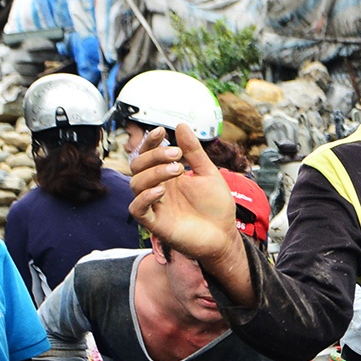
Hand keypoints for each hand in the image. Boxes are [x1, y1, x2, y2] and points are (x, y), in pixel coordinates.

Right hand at [128, 124, 241, 265]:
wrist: (225, 235)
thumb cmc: (216, 207)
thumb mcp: (208, 174)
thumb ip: (193, 152)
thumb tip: (180, 125)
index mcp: (167, 176)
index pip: (148, 155)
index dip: (150, 142)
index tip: (162, 132)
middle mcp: (157, 189)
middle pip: (138, 166)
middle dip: (154, 156)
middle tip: (177, 155)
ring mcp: (155, 206)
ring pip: (135, 184)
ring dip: (153, 173)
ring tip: (177, 170)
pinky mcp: (155, 224)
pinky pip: (137, 209)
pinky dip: (145, 197)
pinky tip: (161, 190)